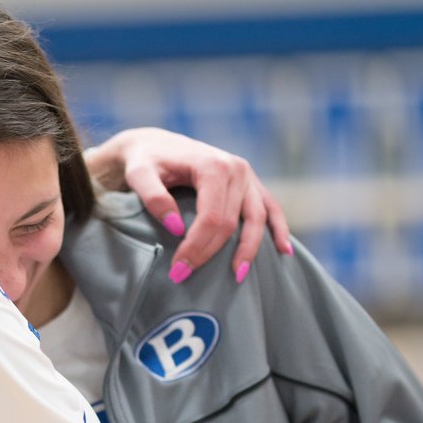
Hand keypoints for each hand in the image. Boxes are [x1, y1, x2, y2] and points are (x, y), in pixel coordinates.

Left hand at [84, 127, 290, 277]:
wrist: (154, 145)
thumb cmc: (145, 161)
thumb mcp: (139, 174)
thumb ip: (153, 198)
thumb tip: (176, 228)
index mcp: (213, 166)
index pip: (212, 218)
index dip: (196, 248)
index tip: (177, 269)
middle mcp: (237, 168)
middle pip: (232, 223)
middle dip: (211, 254)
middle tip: (185, 276)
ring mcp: (247, 176)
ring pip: (257, 219)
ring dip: (249, 250)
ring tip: (238, 276)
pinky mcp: (250, 183)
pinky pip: (271, 208)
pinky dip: (279, 229)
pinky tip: (284, 251)